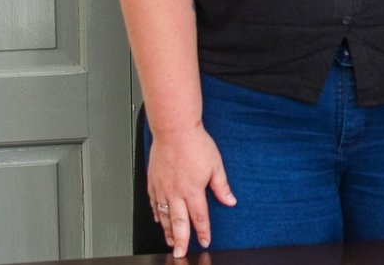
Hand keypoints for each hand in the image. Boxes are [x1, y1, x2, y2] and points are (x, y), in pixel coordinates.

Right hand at [146, 124, 236, 255]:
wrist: (174, 130)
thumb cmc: (195, 144)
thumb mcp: (216, 165)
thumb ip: (222, 186)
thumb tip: (230, 200)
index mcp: (193, 190)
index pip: (199, 217)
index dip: (203, 231)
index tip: (205, 240)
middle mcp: (176, 193)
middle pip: (179, 223)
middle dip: (181, 240)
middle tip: (180, 253)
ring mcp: (162, 189)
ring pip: (164, 216)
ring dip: (168, 231)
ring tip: (171, 242)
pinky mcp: (153, 182)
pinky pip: (153, 203)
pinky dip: (156, 214)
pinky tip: (158, 220)